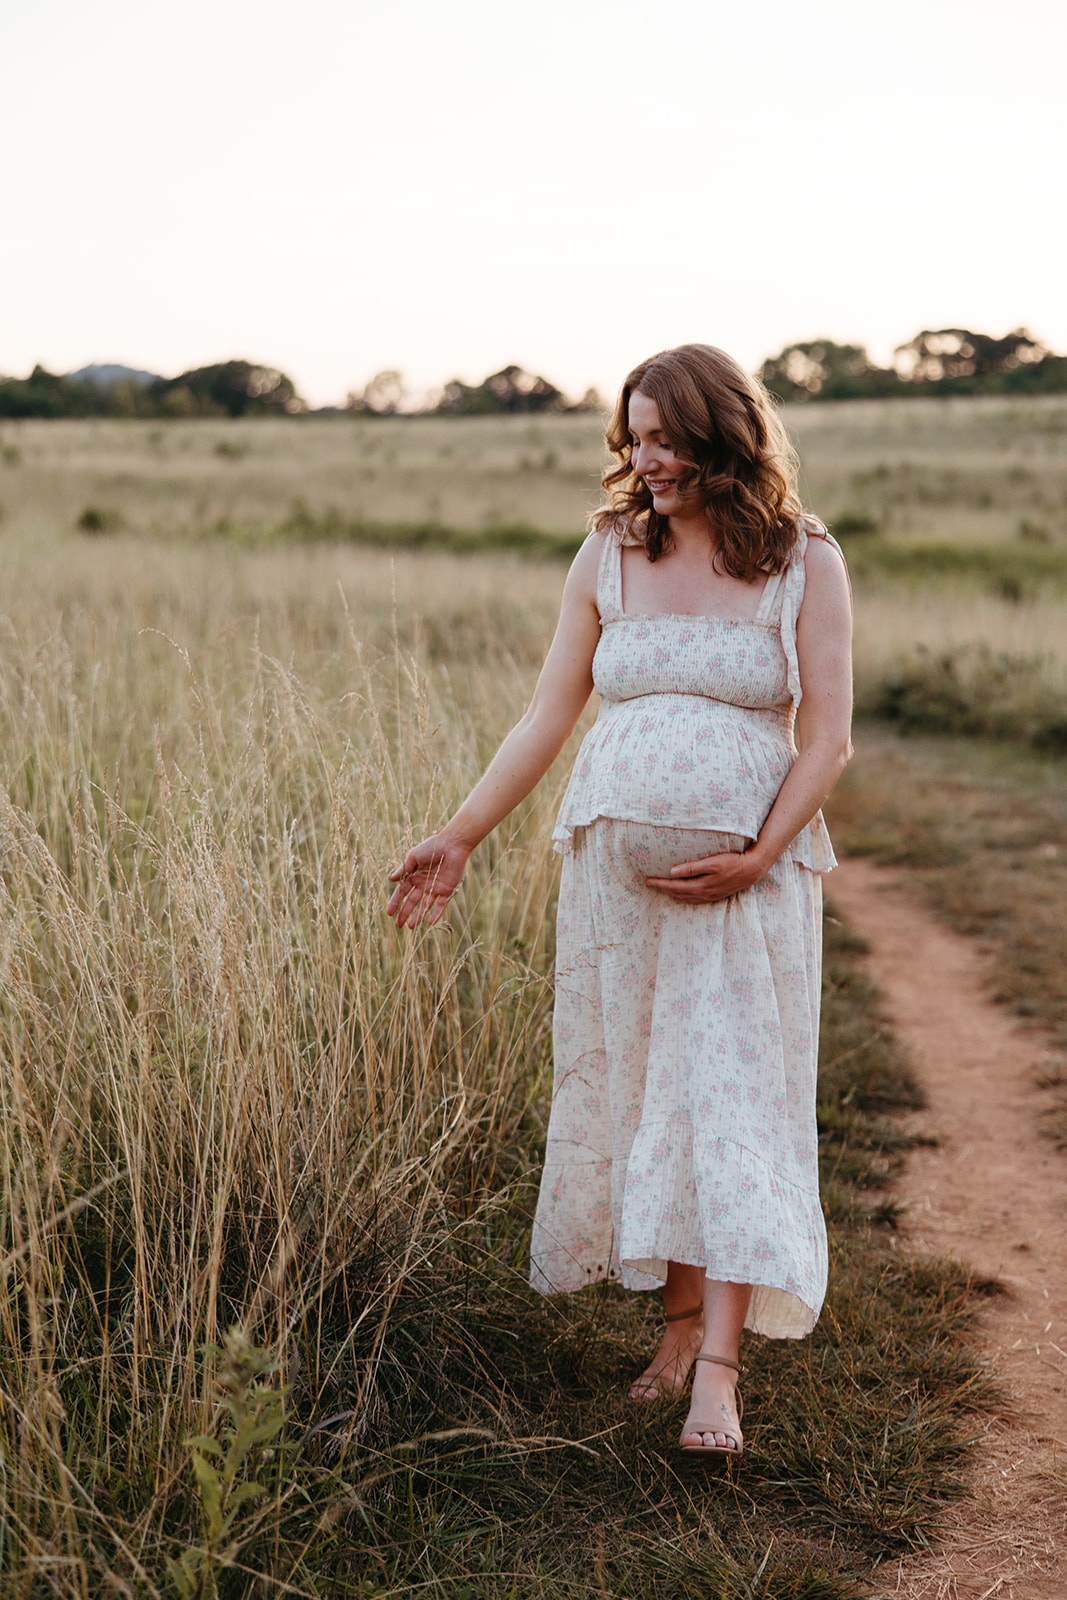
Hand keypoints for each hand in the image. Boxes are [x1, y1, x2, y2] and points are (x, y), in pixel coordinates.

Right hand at [387, 834, 470, 927]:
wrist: (452, 845)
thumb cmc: (432, 847)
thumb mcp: (414, 857)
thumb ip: (403, 870)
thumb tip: (390, 879)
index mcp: (414, 876)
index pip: (402, 892)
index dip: (395, 902)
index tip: (389, 913)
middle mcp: (424, 884)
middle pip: (412, 902)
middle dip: (404, 913)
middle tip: (398, 925)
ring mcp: (436, 888)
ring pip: (425, 906)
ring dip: (418, 916)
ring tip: (411, 927)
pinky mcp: (448, 890)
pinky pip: (441, 905)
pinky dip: (436, 913)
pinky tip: (430, 922)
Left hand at [645, 849, 764, 904]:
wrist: (751, 871)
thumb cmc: (732, 863)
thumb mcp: (712, 862)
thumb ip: (692, 867)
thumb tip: (673, 871)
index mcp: (700, 886)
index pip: (675, 886)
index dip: (660, 884)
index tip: (648, 881)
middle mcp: (703, 894)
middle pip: (677, 893)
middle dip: (662, 889)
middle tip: (649, 885)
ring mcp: (709, 896)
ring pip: (685, 898)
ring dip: (672, 894)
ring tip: (661, 890)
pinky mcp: (714, 896)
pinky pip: (694, 900)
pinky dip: (684, 898)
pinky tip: (680, 896)